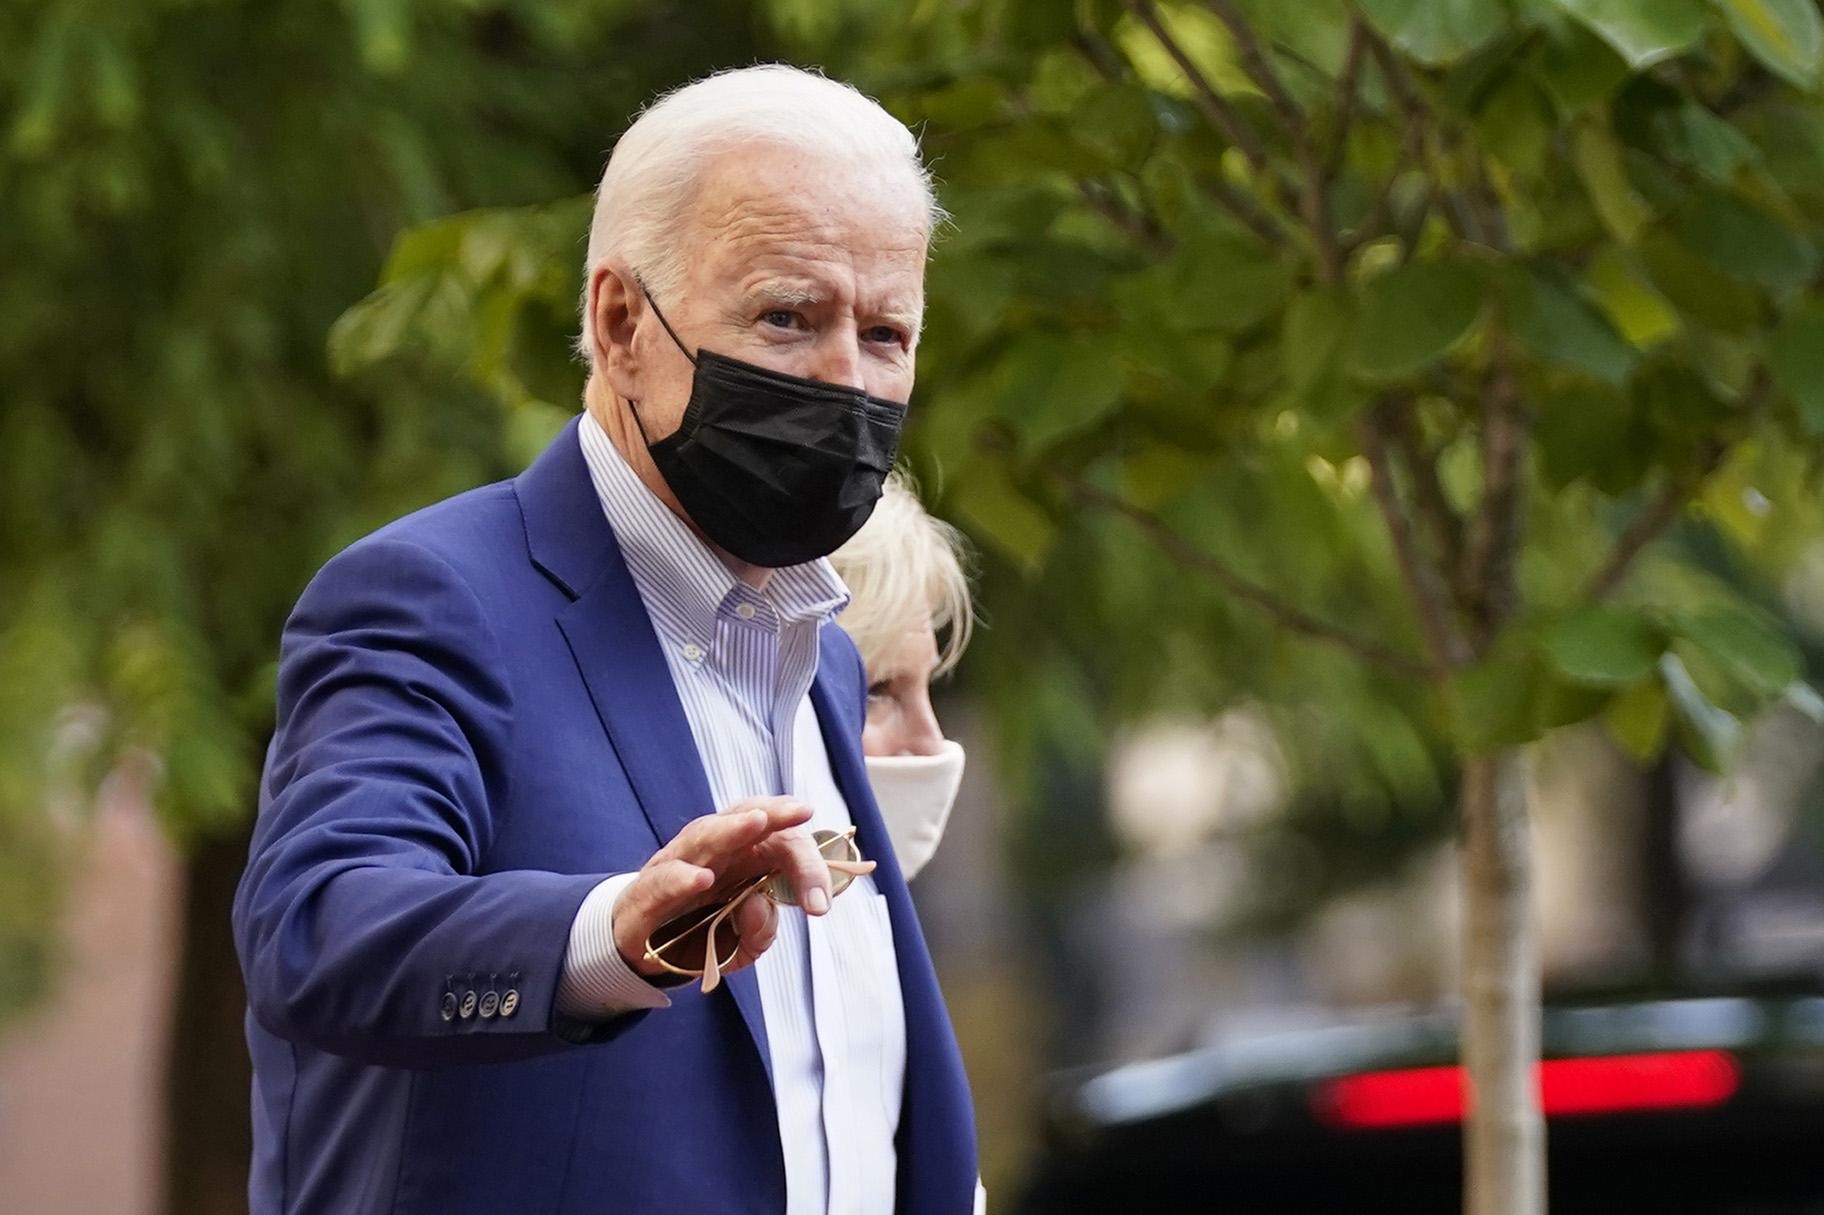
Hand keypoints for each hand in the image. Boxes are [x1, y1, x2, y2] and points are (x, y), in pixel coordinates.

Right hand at [612, 796, 836, 980]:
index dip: (805, 864)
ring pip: (703, 835)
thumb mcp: (741, 945)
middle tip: (801, 811)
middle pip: (745, 819)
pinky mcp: (645, 892)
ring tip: (757, 823)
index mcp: (744, 857)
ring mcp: (676, 865)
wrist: (641, 953)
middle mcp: (712, 851)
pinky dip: (682, 877)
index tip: (821, 902)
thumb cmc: (698, 935)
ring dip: (731, 828)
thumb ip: (759, 931)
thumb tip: (759, 904)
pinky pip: (664, 879)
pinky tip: (703, 879)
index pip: (780, 841)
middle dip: (775, 814)